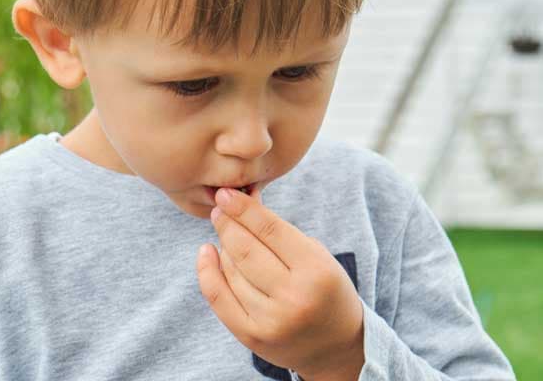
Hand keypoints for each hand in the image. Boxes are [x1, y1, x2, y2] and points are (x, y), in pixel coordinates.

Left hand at [196, 187, 363, 379]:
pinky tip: (206, 254)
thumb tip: (239, 204)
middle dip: (227, 224)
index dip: (243, 209)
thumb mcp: (317, 257)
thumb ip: (281, 233)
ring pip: (231, 271)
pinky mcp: (252, 337)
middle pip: (245, 249)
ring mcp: (271, 320)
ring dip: (223, 246)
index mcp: (316, 271)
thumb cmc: (325, 291)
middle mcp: (294, 297)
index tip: (225, 194)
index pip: (270, 230)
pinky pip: (218, 297)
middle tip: (218, 209)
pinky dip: (207, 271)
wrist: (336, 347)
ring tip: (226, 235)